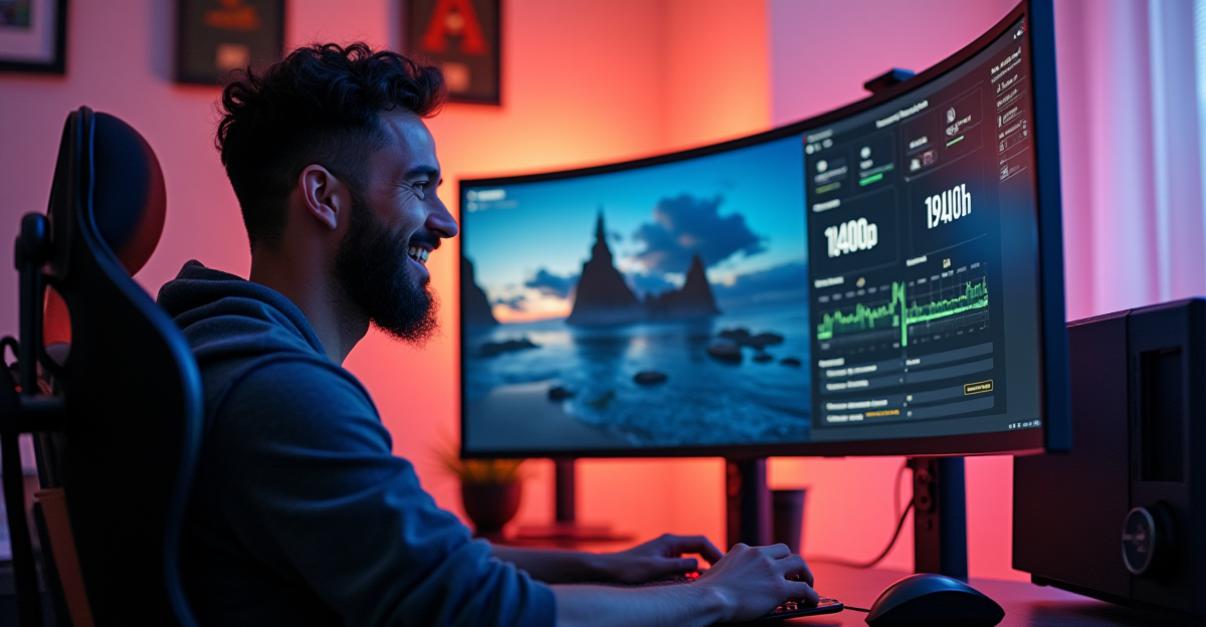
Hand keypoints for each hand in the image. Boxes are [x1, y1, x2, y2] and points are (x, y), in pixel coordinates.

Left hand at [600, 533, 723, 583]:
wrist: (607, 571)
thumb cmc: (629, 569)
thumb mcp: (657, 568)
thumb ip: (679, 566)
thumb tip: (699, 565)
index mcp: (670, 541)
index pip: (702, 542)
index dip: (716, 553)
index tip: (726, 567)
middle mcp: (670, 545)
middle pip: (699, 549)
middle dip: (712, 561)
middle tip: (724, 575)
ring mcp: (665, 554)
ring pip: (691, 560)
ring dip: (702, 570)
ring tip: (712, 583)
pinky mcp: (661, 563)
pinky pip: (682, 567)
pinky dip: (691, 575)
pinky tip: (693, 587)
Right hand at [695, 543, 816, 622]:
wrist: (708, 599)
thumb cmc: (705, 592)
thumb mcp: (715, 571)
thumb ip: (726, 570)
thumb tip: (725, 582)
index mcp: (742, 550)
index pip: (763, 551)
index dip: (770, 561)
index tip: (772, 569)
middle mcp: (759, 555)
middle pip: (785, 551)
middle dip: (791, 562)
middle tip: (794, 574)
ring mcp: (770, 570)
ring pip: (799, 563)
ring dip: (806, 573)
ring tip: (808, 584)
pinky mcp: (779, 588)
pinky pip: (804, 588)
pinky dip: (812, 595)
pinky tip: (812, 601)